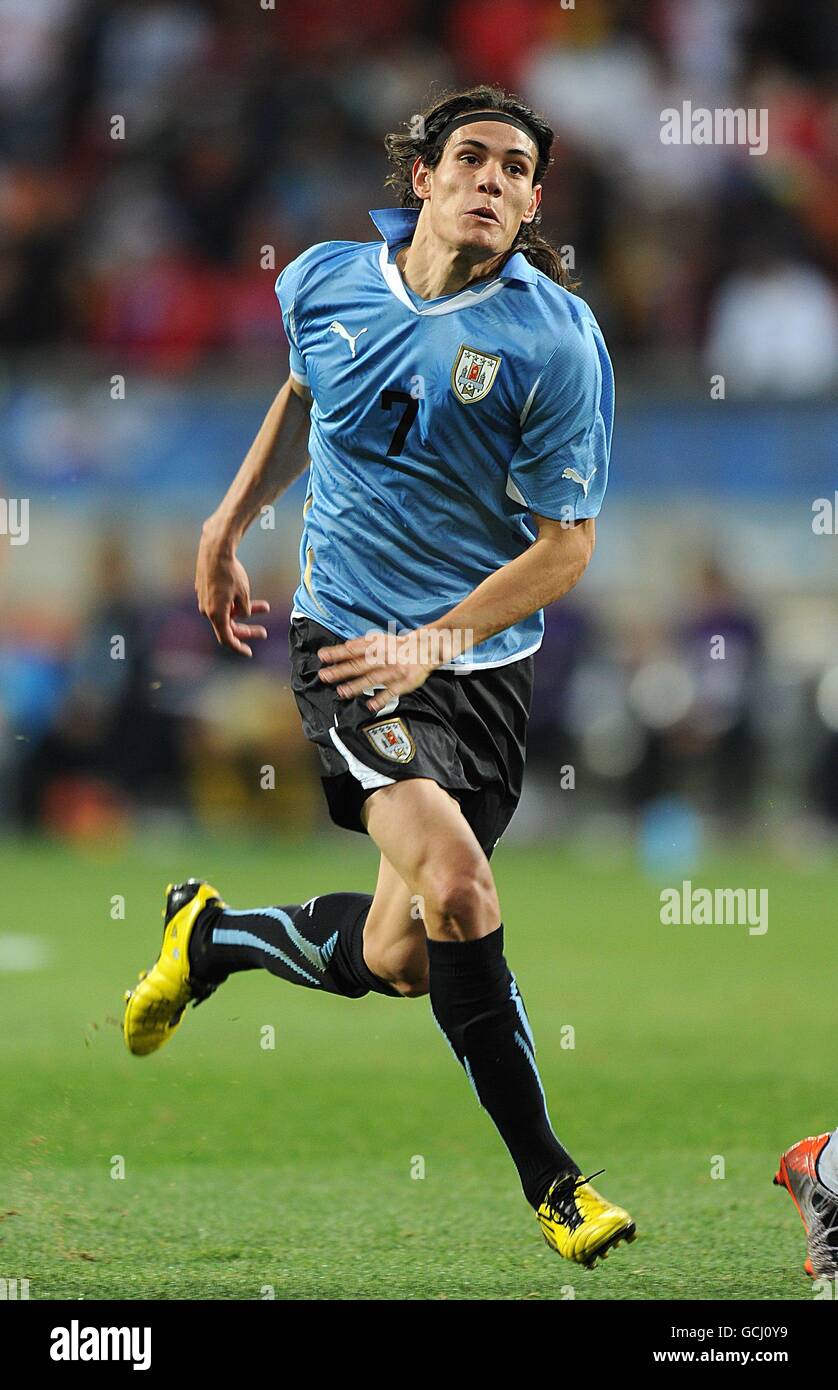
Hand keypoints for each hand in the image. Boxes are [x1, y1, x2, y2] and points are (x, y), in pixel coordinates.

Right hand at [195, 523, 269, 657]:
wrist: (215, 550)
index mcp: (216, 614)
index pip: (227, 639)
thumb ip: (245, 609)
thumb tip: (244, 614)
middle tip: (263, 632)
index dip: (238, 647)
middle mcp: (207, 610)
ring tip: (266, 607)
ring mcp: (204, 600)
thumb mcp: (244, 594)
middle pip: (228, 627)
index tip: (249, 653)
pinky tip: (246, 594)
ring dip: (245, 613)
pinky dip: (234, 603)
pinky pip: (220, 603)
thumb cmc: (231, 572)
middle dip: (246, 630)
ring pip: (227, 613)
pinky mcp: (204, 590)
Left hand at [316, 629, 438, 711]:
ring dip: (357, 686)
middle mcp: (384, 658)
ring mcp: (394, 671)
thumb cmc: (399, 645)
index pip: (353, 650)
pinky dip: (381, 699)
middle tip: (324, 676)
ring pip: (373, 679)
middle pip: (359, 665)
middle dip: (341, 671)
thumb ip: (363, 642)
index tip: (322, 656)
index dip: (337, 653)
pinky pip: (392, 692)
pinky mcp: (404, 682)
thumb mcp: (381, 638)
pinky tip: (370, 706)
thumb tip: (345, 645)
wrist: (426, 648)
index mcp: (377, 647)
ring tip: (342, 692)